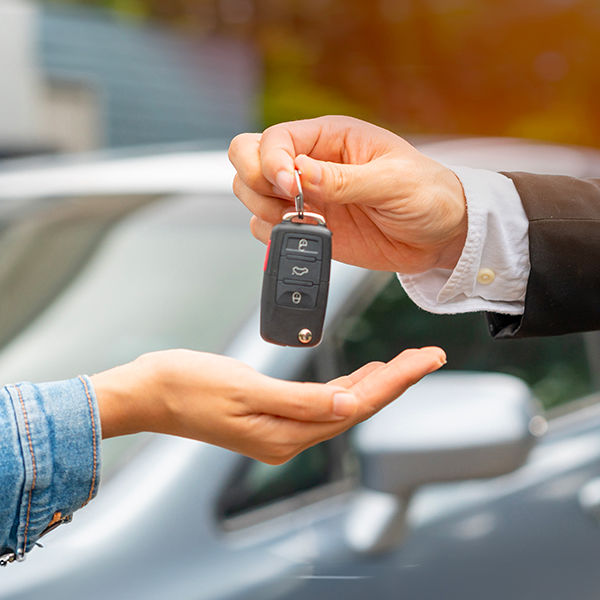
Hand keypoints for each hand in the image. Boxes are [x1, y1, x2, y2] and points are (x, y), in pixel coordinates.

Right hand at [91, 347, 445, 463]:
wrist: (149, 391)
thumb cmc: (188, 385)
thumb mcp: (245, 388)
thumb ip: (300, 402)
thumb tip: (350, 407)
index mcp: (286, 433)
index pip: (357, 406)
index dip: (397, 381)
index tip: (426, 359)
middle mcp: (288, 437)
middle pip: (356, 407)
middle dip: (395, 380)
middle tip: (428, 355)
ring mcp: (279, 428)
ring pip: (342, 405)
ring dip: (374, 383)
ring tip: (404, 363)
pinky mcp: (270, 415)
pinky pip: (320, 403)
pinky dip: (345, 387)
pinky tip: (357, 376)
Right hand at [229, 115, 466, 272]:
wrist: (441, 235)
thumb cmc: (428, 194)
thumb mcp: (393, 182)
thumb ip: (344, 179)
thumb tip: (300, 172)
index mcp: (330, 138)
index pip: (275, 139)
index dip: (271, 161)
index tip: (291, 187)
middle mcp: (311, 164)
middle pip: (249, 160)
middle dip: (257, 183)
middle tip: (288, 202)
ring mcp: (306, 197)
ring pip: (252, 194)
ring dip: (265, 210)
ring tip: (304, 220)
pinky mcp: (309, 227)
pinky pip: (268, 228)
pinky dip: (276, 236)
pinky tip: (308, 235)